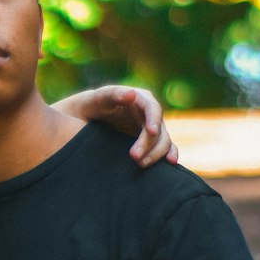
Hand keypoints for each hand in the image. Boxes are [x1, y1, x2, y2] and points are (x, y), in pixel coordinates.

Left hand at [59, 85, 177, 166]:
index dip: (154, 120)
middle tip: (134, 157)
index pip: (153, 109)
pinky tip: (171, 162)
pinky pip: (165, 147)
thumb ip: (114, 94)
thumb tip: (132, 94)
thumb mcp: (101, 97)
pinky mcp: (149, 140)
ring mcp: (150, 128)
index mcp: (141, 99)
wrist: (89, 116)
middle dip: (149, 144)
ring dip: (156, 154)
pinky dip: (170, 154)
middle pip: (159, 130)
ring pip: (163, 141)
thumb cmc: (95, 104)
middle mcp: (150, 113)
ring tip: (141, 164)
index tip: (151, 132)